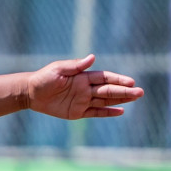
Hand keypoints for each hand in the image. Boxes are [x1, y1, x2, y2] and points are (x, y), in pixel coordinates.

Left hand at [25, 55, 143, 119]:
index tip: (131, 82)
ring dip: (121, 100)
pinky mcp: (77, 112)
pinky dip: (108, 112)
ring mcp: (83, 101)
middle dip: (125, 91)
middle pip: (109, 90)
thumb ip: (75, 66)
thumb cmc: (43, 78)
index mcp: (83, 77)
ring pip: (106, 101)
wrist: (30, 93)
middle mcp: (86, 89)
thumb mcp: (58, 69)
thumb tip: (92, 58)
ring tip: (136, 98)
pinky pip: (95, 113)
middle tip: (141, 92)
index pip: (105, 78)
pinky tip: (120, 111)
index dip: (118, 80)